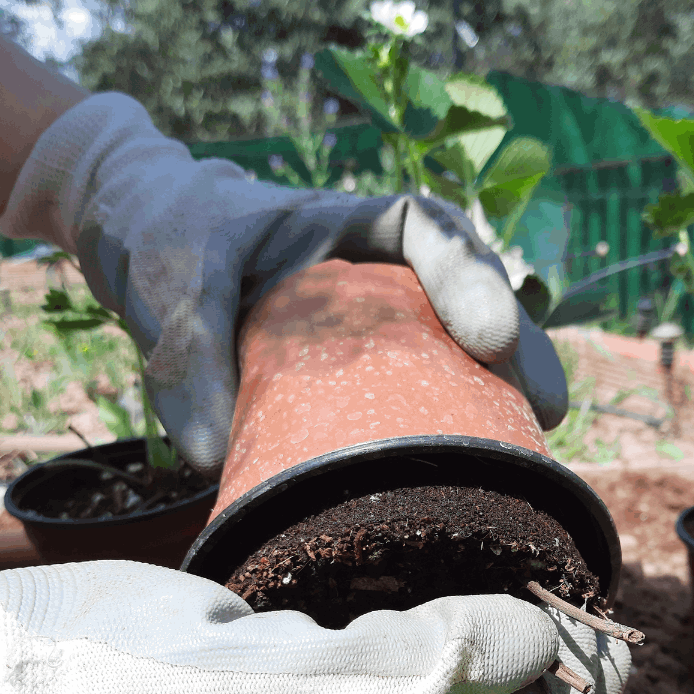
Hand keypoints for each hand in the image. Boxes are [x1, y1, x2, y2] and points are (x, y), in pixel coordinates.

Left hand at [0, 94, 567, 474]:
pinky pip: (414, 396)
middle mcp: (377, 274)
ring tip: (534, 442)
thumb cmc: (168, 235)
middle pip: (467, 296)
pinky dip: (445, 427)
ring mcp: (375, 327)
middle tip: (546, 405)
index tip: (488, 336)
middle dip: (515, 346)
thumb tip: (209, 457)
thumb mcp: (170, 273)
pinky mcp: (358, 378)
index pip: (430, 231)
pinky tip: (468, 471)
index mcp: (349, 223)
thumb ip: (184, 348)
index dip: (470, 278)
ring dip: (499, 392)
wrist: (147, 246)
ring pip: (454, 351)